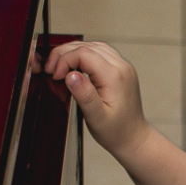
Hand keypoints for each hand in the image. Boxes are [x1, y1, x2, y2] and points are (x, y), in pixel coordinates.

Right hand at [44, 41, 152, 158]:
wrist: (133, 138)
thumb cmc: (116, 131)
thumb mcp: (96, 118)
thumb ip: (84, 95)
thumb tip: (70, 75)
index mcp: (115, 77)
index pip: (83, 53)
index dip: (64, 60)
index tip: (55, 75)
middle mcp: (121, 67)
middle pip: (87, 46)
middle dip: (64, 54)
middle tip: (51, 70)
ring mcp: (123, 67)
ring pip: (93, 46)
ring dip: (73, 52)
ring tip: (60, 67)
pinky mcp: (121, 70)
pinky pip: (100, 53)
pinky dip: (84, 55)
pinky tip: (75, 66)